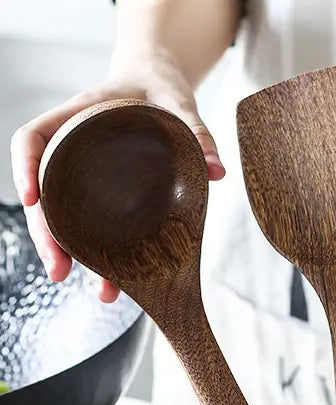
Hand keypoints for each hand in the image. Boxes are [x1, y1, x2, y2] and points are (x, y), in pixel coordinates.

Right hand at [9, 57, 224, 302]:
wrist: (160, 85)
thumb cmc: (161, 90)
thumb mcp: (179, 103)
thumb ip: (198, 132)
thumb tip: (217, 171)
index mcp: (78, 117)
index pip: (33, 138)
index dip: (25, 168)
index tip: (32, 200)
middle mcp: (73, 149)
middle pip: (44, 193)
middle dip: (48, 235)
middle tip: (60, 271)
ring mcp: (85, 175)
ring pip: (67, 218)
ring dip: (76, 257)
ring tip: (102, 293)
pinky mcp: (104, 195)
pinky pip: (93, 225)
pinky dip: (103, 255)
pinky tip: (118, 283)